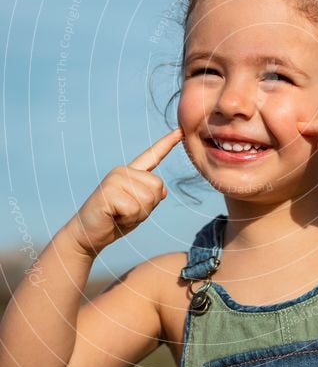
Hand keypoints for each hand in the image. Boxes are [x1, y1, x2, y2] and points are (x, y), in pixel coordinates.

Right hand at [66, 128, 183, 256]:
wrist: (88, 235)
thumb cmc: (114, 222)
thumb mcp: (139, 209)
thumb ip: (151, 196)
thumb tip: (161, 190)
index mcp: (131, 173)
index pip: (152, 156)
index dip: (167, 143)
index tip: (180, 131)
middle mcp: (123, 171)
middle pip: (157, 186)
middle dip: (148, 207)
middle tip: (126, 212)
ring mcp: (115, 179)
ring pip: (147, 199)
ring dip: (137, 214)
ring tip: (119, 214)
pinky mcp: (108, 191)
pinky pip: (134, 208)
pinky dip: (128, 219)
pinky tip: (113, 217)